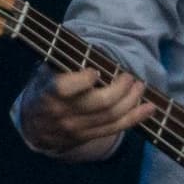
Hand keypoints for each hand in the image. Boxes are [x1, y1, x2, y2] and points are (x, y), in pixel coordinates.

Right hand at [18, 63, 152, 159]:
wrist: (34, 126)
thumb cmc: (43, 89)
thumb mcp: (43, 72)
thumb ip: (62, 62)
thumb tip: (90, 46)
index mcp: (48, 93)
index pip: (65, 87)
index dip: (83, 79)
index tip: (95, 71)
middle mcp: (62, 113)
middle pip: (99, 102)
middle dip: (121, 88)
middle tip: (129, 76)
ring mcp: (76, 128)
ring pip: (111, 116)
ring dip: (131, 100)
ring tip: (140, 86)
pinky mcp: (88, 137)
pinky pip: (115, 128)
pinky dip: (135, 118)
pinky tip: (149, 108)